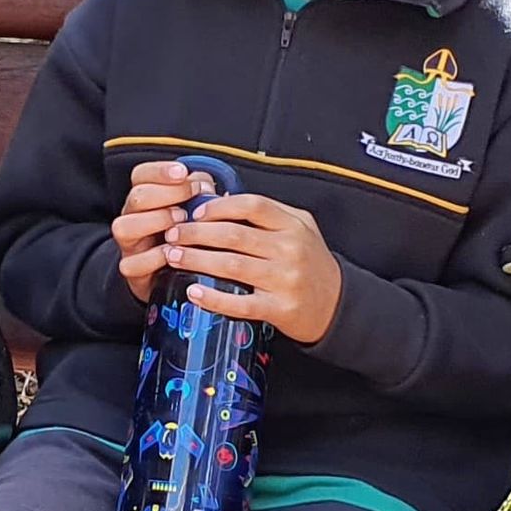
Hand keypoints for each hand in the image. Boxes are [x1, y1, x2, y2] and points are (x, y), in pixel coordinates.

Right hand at [112, 159, 204, 301]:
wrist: (169, 273)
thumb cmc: (184, 234)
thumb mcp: (194, 206)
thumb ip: (200, 191)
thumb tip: (205, 186)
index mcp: (145, 197)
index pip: (141, 175)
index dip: (160, 171)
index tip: (182, 173)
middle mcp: (132, 216)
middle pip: (136, 197)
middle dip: (168, 194)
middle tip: (192, 197)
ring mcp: (129, 243)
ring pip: (124, 226)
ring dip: (157, 221)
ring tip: (182, 222)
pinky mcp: (131, 268)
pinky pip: (133, 262)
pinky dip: (155, 257)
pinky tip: (174, 252)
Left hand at [160, 191, 343, 341]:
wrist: (337, 304)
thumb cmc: (311, 263)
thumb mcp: (300, 229)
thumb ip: (267, 215)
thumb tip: (222, 201)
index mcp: (293, 225)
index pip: (252, 206)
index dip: (220, 207)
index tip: (194, 211)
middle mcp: (290, 249)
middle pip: (235, 235)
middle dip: (197, 233)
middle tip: (172, 234)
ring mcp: (285, 280)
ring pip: (232, 265)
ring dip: (197, 260)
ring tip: (173, 257)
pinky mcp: (279, 308)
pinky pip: (240, 303)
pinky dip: (214, 298)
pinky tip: (193, 292)